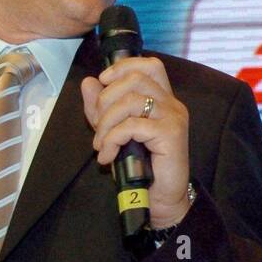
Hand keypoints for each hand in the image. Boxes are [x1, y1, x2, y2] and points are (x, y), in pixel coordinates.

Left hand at [81, 57, 191, 227]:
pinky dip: (112, 139)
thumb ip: (101, 107)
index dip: (124, 67)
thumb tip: (88, 82)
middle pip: (135, 79)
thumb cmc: (141, 165)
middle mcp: (172, 103)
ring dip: (106, 123)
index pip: (150, 65)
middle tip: (98, 127)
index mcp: (162, 99)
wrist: (160, 196)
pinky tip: (108, 156)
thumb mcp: (114, 131)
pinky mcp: (171, 133)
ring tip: (101, 144)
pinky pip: (132, 126)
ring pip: (131, 101)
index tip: (104, 81)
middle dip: (106, 100)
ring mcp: (173, 117)